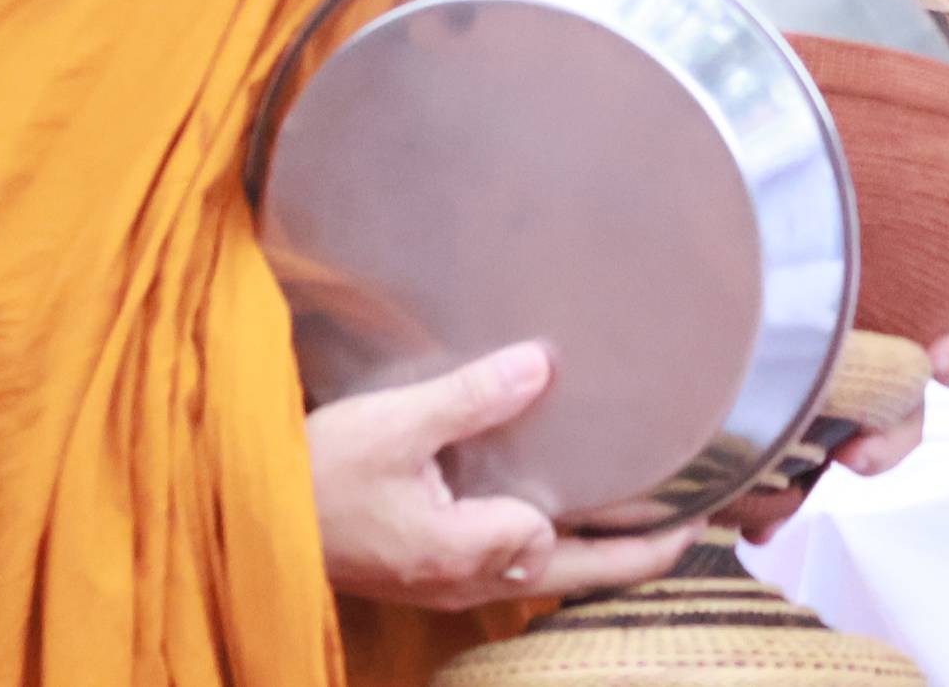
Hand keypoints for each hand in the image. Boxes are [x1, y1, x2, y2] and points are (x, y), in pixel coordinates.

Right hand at [310, 342, 699, 609]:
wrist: (253, 518)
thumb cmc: (318, 474)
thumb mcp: (394, 424)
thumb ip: (470, 398)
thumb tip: (540, 366)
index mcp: (463, 551)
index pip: (556, 542)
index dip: (606, 516)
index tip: (669, 490)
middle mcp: (464, 580)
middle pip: (568, 576)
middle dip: (634, 556)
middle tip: (696, 525)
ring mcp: (448, 582)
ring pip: (542, 576)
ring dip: (593, 552)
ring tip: (641, 514)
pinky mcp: (432, 570)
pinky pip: (510, 566)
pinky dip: (551, 544)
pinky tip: (559, 510)